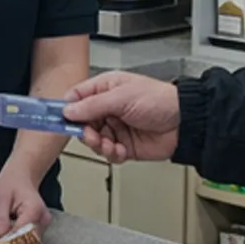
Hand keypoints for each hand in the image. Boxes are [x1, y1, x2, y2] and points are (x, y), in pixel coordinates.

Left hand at [0, 160, 51, 236]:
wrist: (21, 175)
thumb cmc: (10, 183)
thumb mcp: (0, 198)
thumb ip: (0, 219)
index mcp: (33, 210)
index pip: (21, 234)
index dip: (7, 243)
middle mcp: (43, 220)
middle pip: (27, 241)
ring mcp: (44, 225)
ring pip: (29, 242)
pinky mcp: (40, 228)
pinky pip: (29, 239)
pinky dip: (17, 241)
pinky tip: (6, 239)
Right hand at [62, 70, 180, 162]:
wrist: (185, 123)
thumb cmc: (160, 100)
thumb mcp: (122, 97)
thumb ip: (93, 105)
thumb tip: (69, 110)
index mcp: (106, 89)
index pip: (77, 98)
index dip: (67, 108)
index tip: (59, 119)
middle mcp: (109, 108)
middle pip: (82, 122)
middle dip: (85, 131)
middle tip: (90, 135)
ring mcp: (116, 128)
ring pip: (94, 140)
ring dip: (99, 144)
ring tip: (108, 143)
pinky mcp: (125, 145)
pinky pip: (109, 153)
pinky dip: (112, 154)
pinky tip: (120, 150)